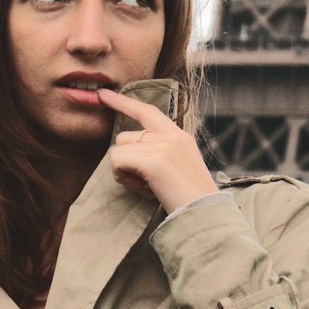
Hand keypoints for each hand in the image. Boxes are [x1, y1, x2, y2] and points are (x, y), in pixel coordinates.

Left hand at [101, 91, 217, 213]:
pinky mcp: (153, 161)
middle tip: (145, 181)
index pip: (147, 111)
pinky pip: (117, 161)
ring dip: (124, 170)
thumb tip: (124, 153)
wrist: (204, 213)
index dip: (124, 102)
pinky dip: (122, 176)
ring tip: (145, 185)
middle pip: (125, 136)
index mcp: (179, 136)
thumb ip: (158, 152)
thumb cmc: (188, 198)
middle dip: (126, 159)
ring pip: (118, 149)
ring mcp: (162, 147)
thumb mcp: (177, 166)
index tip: (104, 94)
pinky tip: (141, 188)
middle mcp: (171, 136)